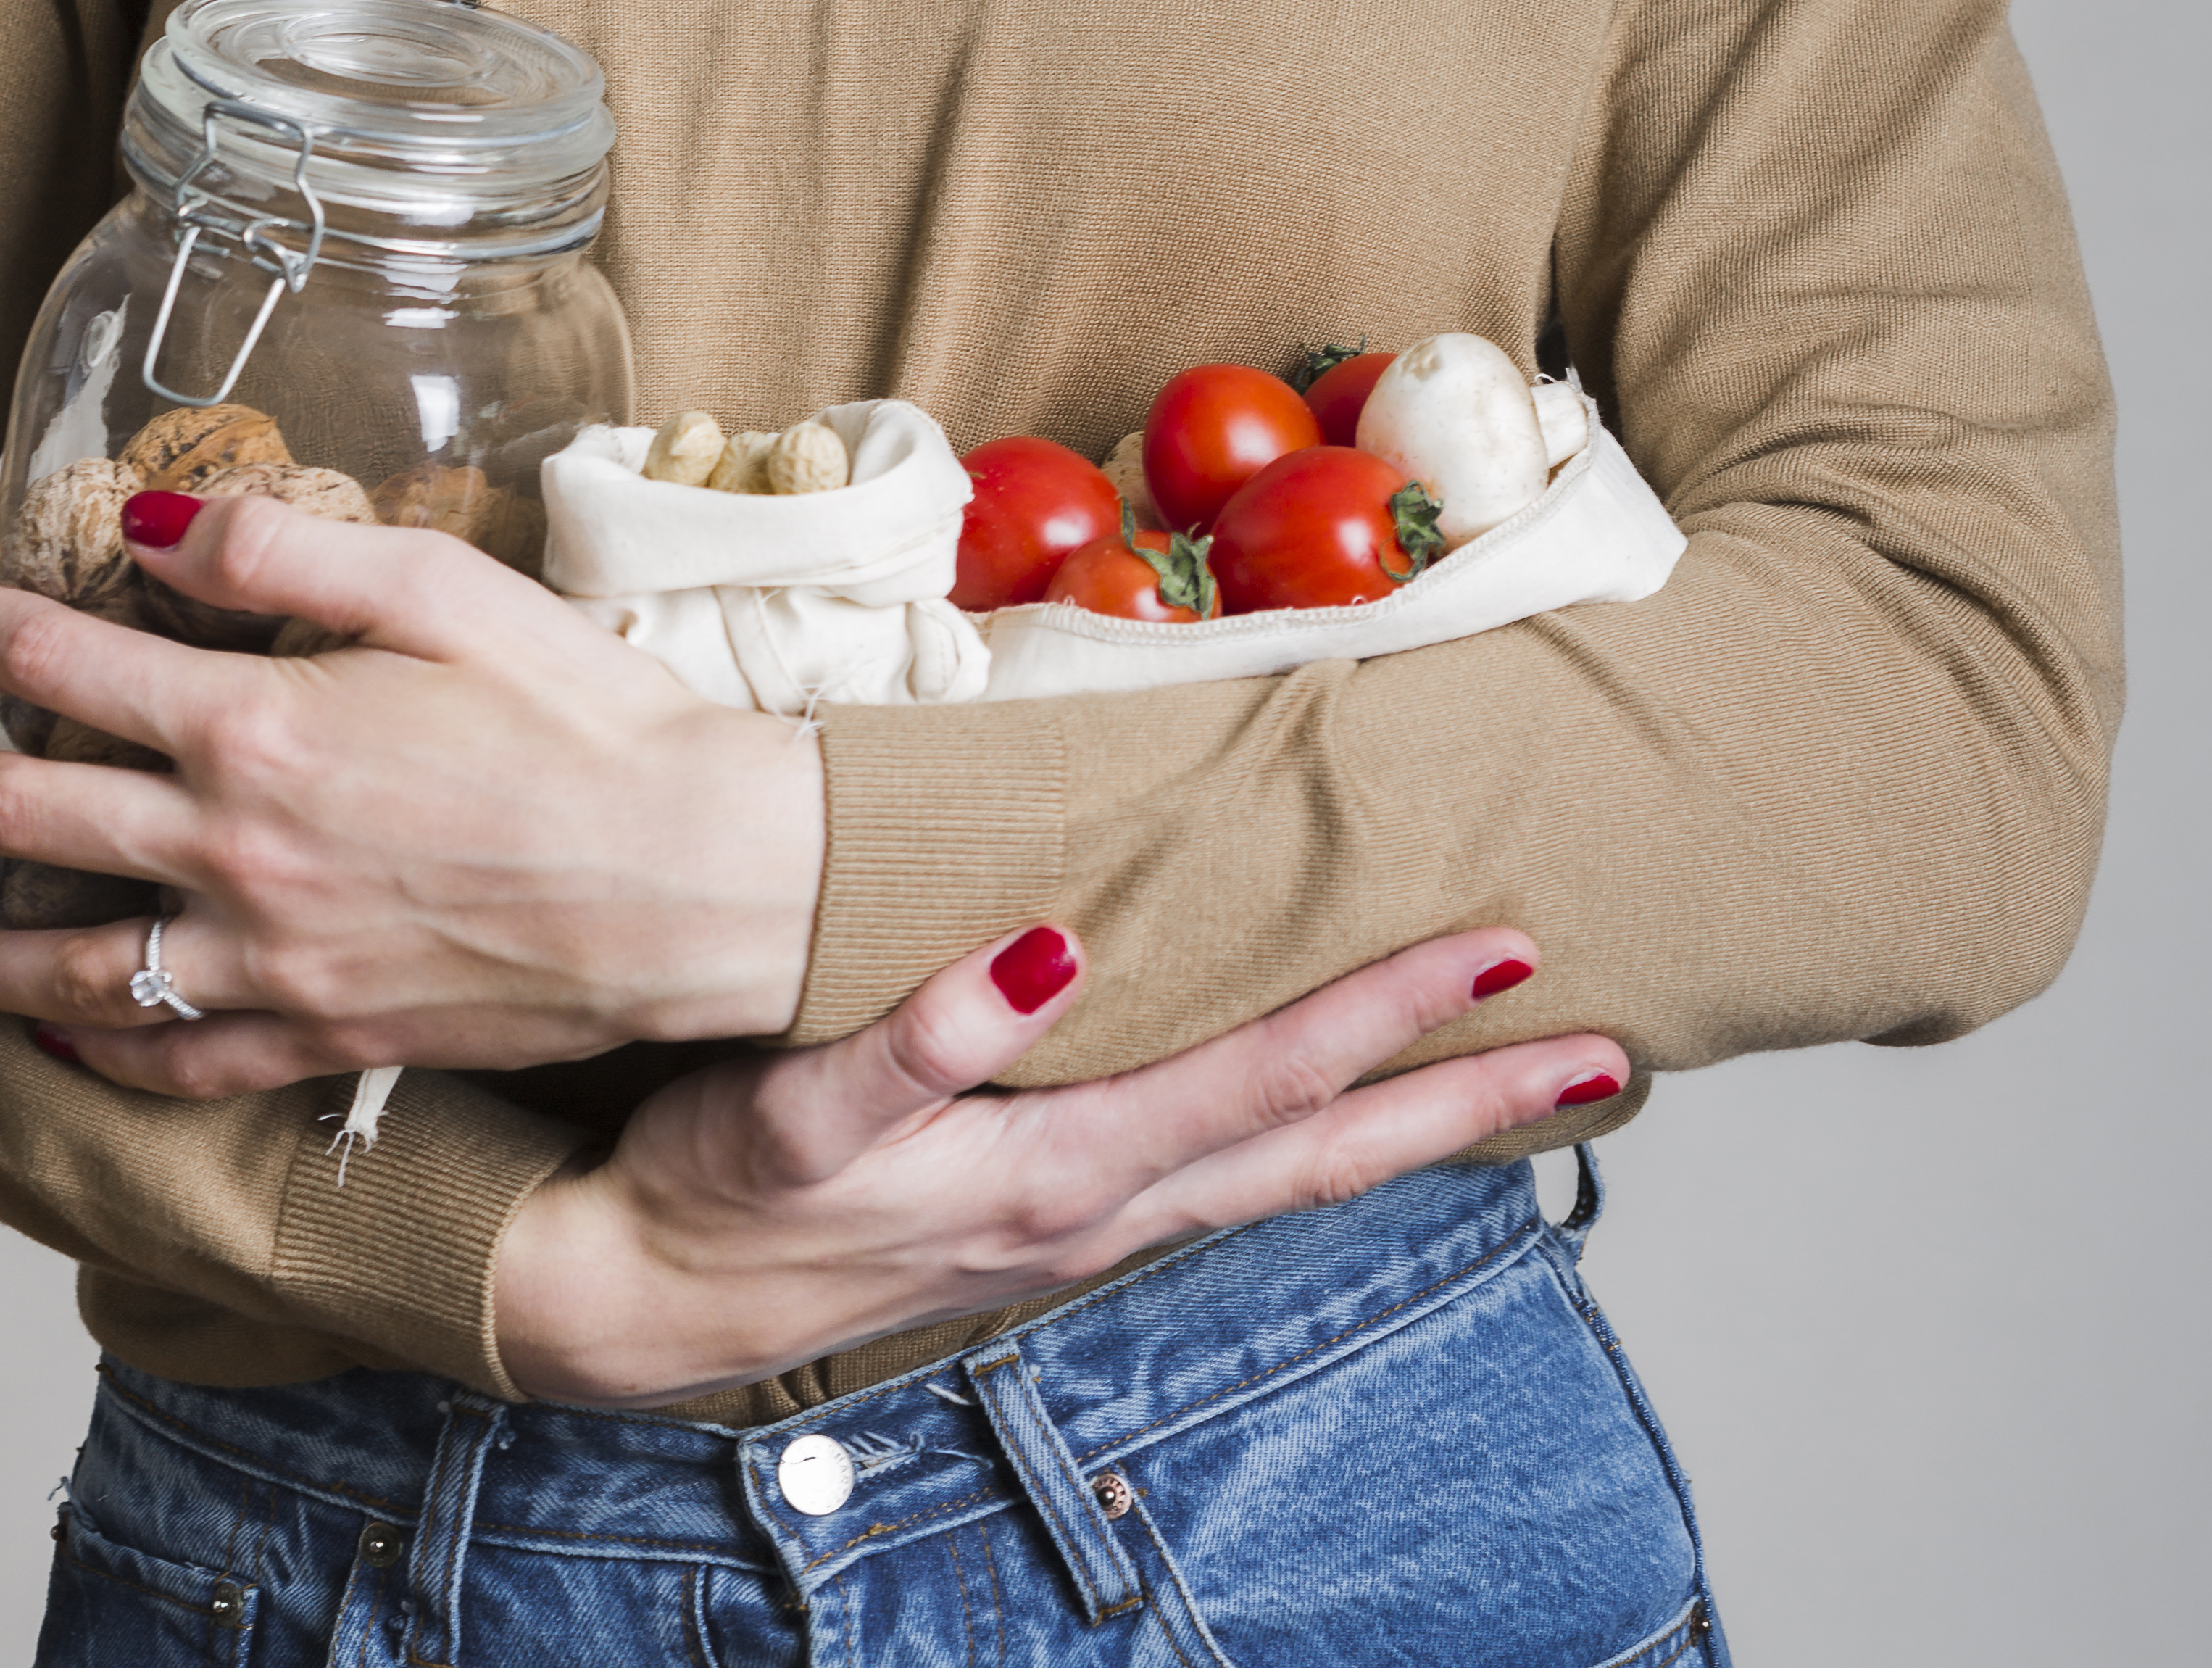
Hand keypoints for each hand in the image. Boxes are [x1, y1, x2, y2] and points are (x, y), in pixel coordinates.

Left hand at [0, 485, 824, 1074]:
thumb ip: (291, 549)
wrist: (691, 880)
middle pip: (37, 819)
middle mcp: (239, 853)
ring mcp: (273, 961)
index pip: (73, 670)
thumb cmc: (587, 720)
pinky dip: (101, 1053)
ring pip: (76, 966)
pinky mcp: (323, 1036)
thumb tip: (158, 525)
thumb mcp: (446, 586)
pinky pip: (177, 1061)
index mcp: (262, 727)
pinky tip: (67, 1038)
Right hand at [494, 919, 1627, 1402]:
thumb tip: (1050, 955)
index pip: (1267, 1081)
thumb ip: (920, 1035)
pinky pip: (1226, 1176)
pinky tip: (1334, 1114)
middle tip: (1610, 1056)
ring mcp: (1083, 1227)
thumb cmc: (719, 1190)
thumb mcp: (799, 1112)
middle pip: (1325, 1152)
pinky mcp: (1047, 1218)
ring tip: (1522, 1084)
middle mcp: (1103, 1212)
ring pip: (1290, 1175)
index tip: (1504, 960)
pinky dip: (1314, 1139)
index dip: (1387, 1015)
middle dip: (1471, 1102)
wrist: (645, 1300)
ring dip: (1412, 1128)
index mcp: (1066, 1172)